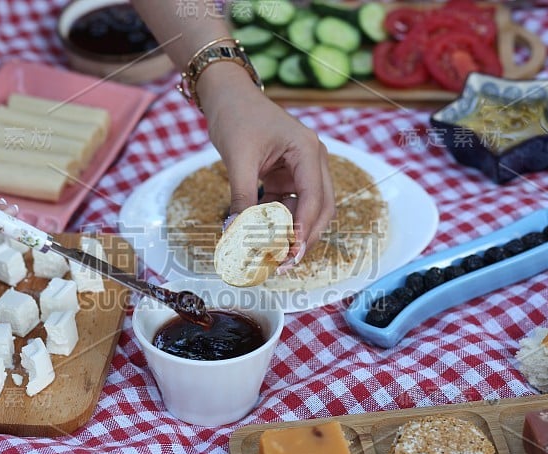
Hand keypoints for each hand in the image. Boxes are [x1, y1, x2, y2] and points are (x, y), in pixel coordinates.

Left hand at [199, 63, 335, 263]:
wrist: (226, 96)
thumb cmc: (235, 117)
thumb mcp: (238, 159)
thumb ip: (242, 198)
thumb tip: (236, 234)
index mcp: (307, 150)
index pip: (314, 198)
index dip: (304, 229)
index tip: (291, 253)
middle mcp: (312, 160)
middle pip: (320, 208)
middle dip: (305, 237)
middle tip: (285, 264)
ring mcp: (301, 169)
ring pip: (306, 210)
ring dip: (292, 233)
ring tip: (273, 257)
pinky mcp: (287, 176)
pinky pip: (289, 205)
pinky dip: (278, 223)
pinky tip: (263, 240)